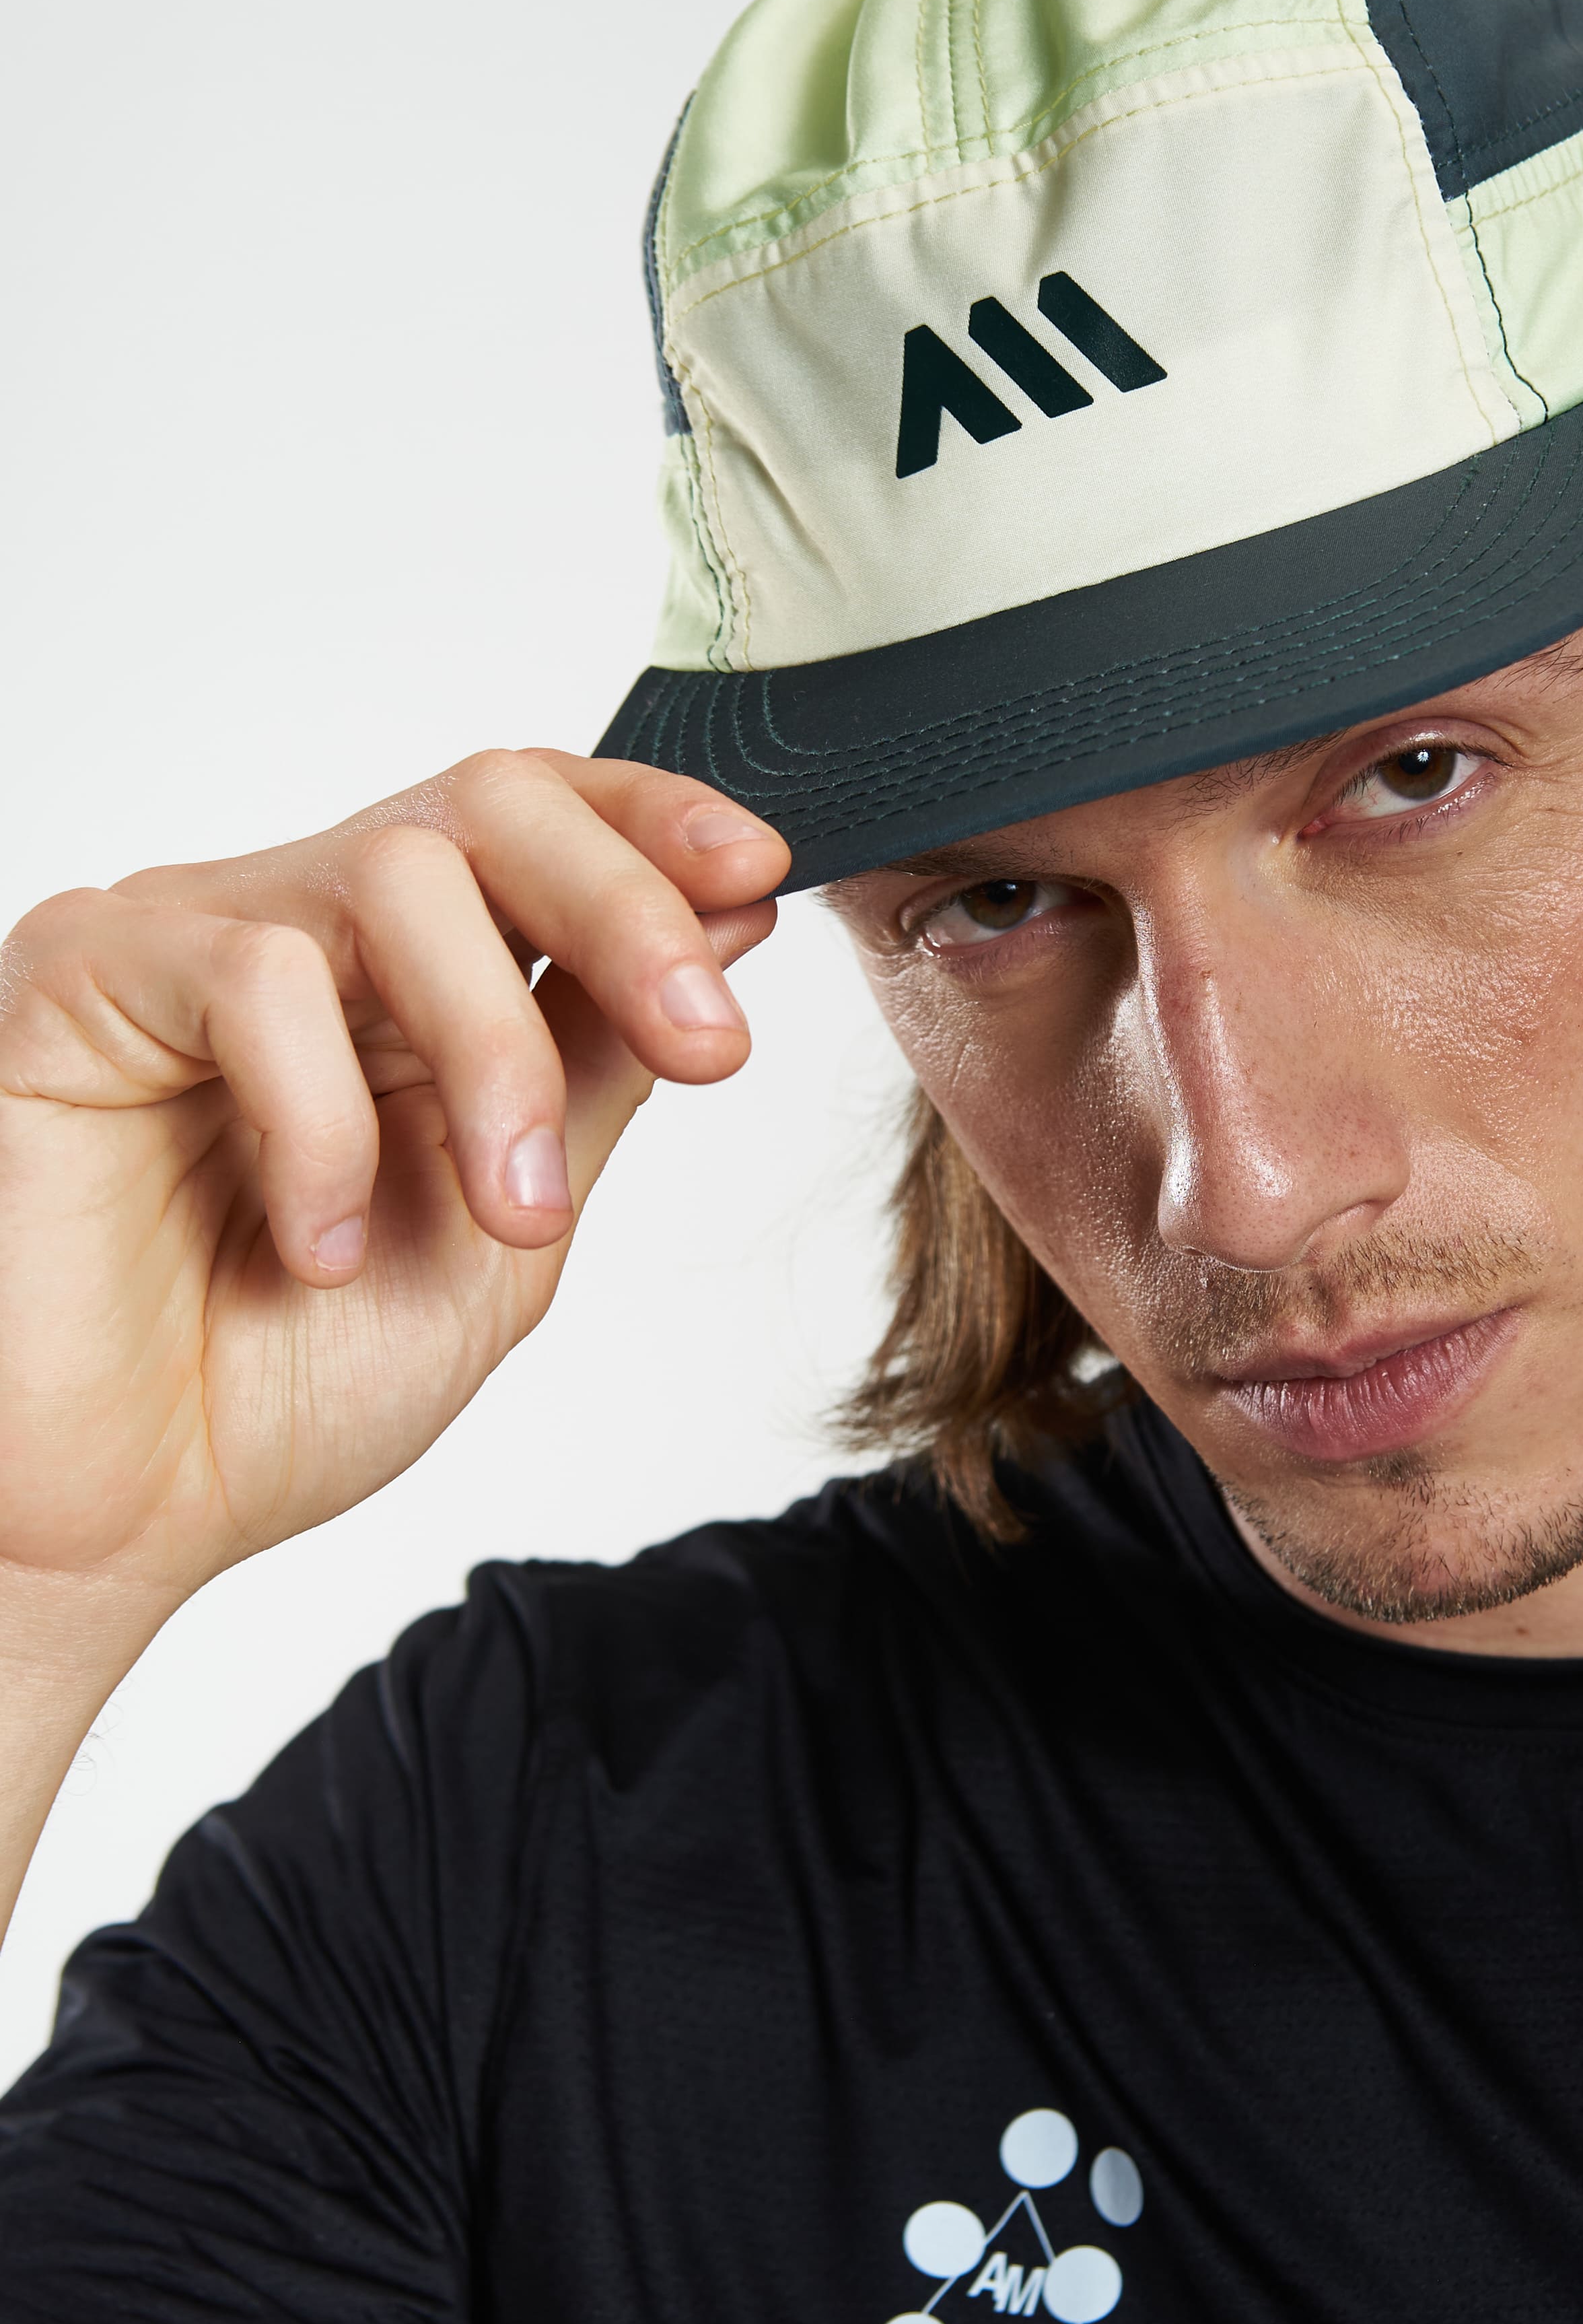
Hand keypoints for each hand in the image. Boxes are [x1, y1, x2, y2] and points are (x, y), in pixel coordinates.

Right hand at [0, 750, 787, 1653]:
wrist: (119, 1516)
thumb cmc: (283, 1383)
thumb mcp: (508, 1228)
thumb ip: (596, 1068)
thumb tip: (732, 920)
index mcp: (401, 977)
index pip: (536, 823)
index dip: (654, 825)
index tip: (763, 875)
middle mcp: (295, 926)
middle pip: (484, 807)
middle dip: (625, 913)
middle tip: (708, 1043)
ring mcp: (183, 936)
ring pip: (391, 877)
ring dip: (492, 1054)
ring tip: (508, 1217)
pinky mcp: (78, 974)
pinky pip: (251, 974)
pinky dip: (323, 1117)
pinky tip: (317, 1244)